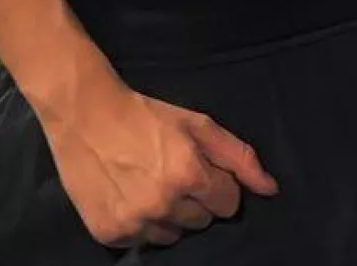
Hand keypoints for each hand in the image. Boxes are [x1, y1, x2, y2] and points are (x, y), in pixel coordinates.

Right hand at [41, 77, 278, 248]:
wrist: (85, 113)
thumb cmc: (146, 114)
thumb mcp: (197, 123)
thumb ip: (238, 156)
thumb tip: (270, 189)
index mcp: (189, 173)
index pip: (228, 203)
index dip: (217, 185)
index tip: (198, 168)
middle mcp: (164, 203)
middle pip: (202, 222)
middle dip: (194, 199)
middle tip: (170, 172)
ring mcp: (136, 222)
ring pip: (173, 236)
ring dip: (168, 215)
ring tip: (149, 183)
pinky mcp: (110, 234)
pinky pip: (142, 242)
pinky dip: (140, 223)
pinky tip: (129, 195)